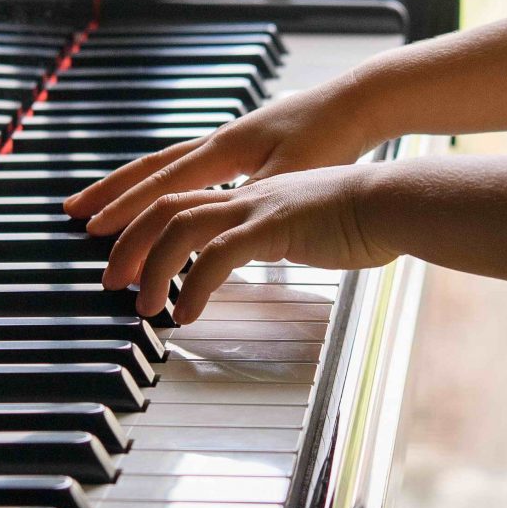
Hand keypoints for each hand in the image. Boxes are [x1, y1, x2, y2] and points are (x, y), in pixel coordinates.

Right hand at [66, 80, 384, 236]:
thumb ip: (251, 201)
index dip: (127, 209)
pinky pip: (186, 167)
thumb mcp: (293, 176)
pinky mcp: (243, 147)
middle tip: (74, 213)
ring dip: (131, 186)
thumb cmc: (331, 139)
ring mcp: (227, 143)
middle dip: (111, 193)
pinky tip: (161, 196)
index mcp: (224, 149)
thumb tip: (216, 230)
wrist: (358, 104)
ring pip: (165, 165)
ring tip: (103, 205)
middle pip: (150, 168)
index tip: (94, 230)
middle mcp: (217, 142)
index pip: (163, 183)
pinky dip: (163, 183)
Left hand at [100, 165, 392, 323]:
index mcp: (247, 193)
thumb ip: (274, 237)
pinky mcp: (274, 227)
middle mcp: (243, 194)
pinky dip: (194, 286)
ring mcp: (257, 207)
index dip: (141, 223)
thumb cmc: (360, 219)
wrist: (394, 202)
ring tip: (143, 307)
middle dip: (128, 244)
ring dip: (153, 268)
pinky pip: (217, 256)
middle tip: (111, 282)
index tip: (119, 254)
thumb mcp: (303, 227)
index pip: (179, 200)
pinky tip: (186, 314)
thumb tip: (259, 256)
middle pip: (164, 208)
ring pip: (180, 227)